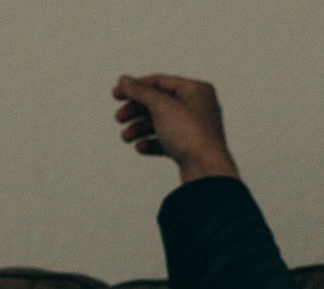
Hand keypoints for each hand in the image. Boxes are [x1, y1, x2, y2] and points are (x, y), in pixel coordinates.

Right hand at [113, 74, 240, 182]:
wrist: (207, 172)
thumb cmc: (192, 136)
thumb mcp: (162, 107)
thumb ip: (141, 92)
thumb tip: (125, 81)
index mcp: (197, 90)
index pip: (160, 82)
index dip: (136, 87)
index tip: (117, 94)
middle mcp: (198, 107)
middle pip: (158, 103)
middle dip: (136, 111)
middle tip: (119, 118)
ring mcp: (194, 129)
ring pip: (160, 124)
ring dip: (140, 129)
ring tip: (126, 137)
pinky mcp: (189, 149)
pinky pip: (166, 142)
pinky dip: (151, 143)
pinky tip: (140, 147)